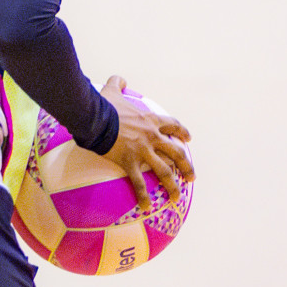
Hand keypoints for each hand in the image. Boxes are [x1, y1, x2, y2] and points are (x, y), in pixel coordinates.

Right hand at [99, 75, 192, 211]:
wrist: (96, 118)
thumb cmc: (104, 105)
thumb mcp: (112, 90)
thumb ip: (118, 83)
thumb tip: (121, 80)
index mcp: (150, 120)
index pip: (173, 125)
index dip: (182, 132)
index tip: (188, 139)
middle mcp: (152, 137)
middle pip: (176, 152)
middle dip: (186, 166)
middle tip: (191, 176)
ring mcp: (143, 151)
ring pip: (164, 170)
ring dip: (172, 185)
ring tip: (176, 197)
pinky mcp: (130, 162)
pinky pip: (139, 183)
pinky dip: (144, 196)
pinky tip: (147, 206)